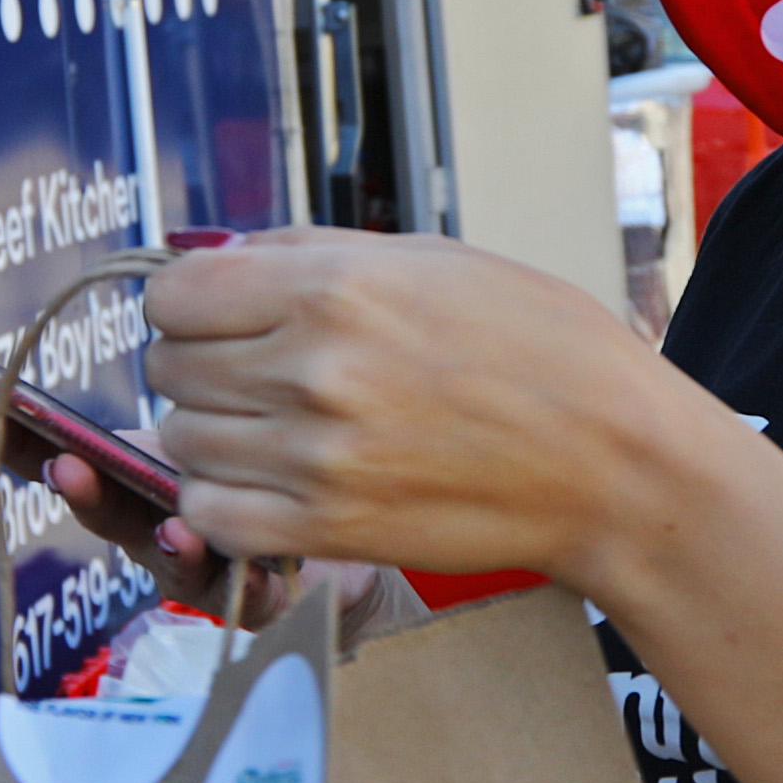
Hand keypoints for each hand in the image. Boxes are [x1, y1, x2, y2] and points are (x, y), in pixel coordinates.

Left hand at [127, 229, 712, 593]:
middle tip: (254, 368)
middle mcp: (313, 370)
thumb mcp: (429, 259)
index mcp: (333, 288)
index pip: (173, 293)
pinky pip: (211, 514)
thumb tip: (215, 258)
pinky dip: (223, 498)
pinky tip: (270, 479)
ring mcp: (315, 458)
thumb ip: (309, 253)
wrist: (612, 461)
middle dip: (201, 362)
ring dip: (213, 431)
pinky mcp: (328, 529)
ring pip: (181, 441)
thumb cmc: (537, 348)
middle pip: (170, 366)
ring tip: (274, 424)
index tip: (216, 312)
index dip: (188, 302)